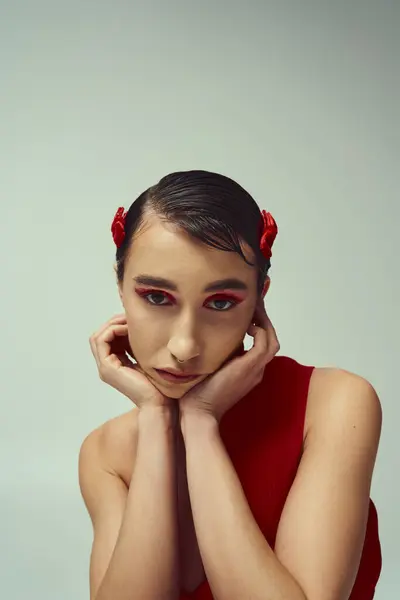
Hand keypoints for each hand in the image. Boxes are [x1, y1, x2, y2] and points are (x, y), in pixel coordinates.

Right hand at [89, 313, 173, 409]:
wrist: (160, 403)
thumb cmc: (159, 384)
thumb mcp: (148, 357)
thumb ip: (141, 345)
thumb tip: (144, 324)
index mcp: (115, 363)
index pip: (109, 337)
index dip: (118, 324)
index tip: (134, 318)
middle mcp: (107, 366)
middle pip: (100, 335)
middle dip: (113, 322)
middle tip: (129, 316)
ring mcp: (105, 368)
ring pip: (97, 337)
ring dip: (112, 324)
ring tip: (129, 321)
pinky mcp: (107, 369)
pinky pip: (101, 341)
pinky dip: (113, 330)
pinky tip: (128, 328)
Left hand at [178, 299, 279, 422]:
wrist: (196, 413)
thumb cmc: (196, 392)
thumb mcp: (209, 366)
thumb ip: (215, 351)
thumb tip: (209, 331)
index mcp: (247, 371)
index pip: (259, 343)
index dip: (256, 324)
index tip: (247, 309)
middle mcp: (255, 370)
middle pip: (268, 339)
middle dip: (262, 319)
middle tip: (254, 301)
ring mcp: (254, 370)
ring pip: (271, 340)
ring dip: (264, 321)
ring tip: (254, 306)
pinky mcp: (250, 367)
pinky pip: (265, 343)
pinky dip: (260, 329)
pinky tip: (248, 321)